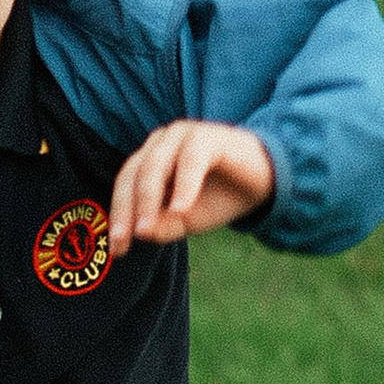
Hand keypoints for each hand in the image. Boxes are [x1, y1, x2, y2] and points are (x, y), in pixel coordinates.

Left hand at [107, 118, 276, 253]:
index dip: (118, 215)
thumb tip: (141, 233)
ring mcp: (183, 136)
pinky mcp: (208, 137)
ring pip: (155, 166)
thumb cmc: (220, 197)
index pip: (125, 185)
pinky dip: (184, 186)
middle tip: (127, 238)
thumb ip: (163, 225)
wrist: (266, 182)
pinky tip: (181, 209)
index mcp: (150, 158)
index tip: (117, 247)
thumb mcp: (187, 220)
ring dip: (148, 199)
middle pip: (134, 174)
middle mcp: (161, 143)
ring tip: (146, 228)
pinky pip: (190, 161)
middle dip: (127, 209)